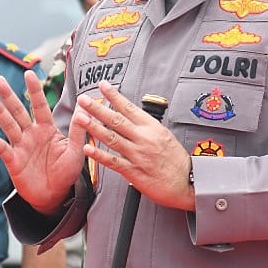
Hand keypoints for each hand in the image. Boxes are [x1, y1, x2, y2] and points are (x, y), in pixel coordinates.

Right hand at [0, 73, 83, 211]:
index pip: (39, 105)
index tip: (29, 73)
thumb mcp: (76, 152)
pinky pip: (1, 148)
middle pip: (18, 111)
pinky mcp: (12, 161)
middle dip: (9, 95)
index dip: (34, 90)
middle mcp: (31, 134)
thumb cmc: (66, 173)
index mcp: (47, 129)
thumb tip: (84, 109)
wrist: (55, 196)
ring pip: (8, 125)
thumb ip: (77, 131)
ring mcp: (20, 146)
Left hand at [75, 82, 193, 209]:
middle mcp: (143, 138)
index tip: (103, 86)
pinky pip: (113, 161)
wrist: (187, 182)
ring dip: (93, 127)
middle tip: (83, 99)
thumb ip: (148, 128)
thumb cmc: (177, 161)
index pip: (129, 108)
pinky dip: (99, 154)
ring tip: (80, 118)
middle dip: (97, 108)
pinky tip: (87, 148)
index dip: (114, 96)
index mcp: (152, 128)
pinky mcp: (134, 171)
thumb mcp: (166, 136)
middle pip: (116, 120)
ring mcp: (137, 155)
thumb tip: (134, 117)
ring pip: (111, 138)